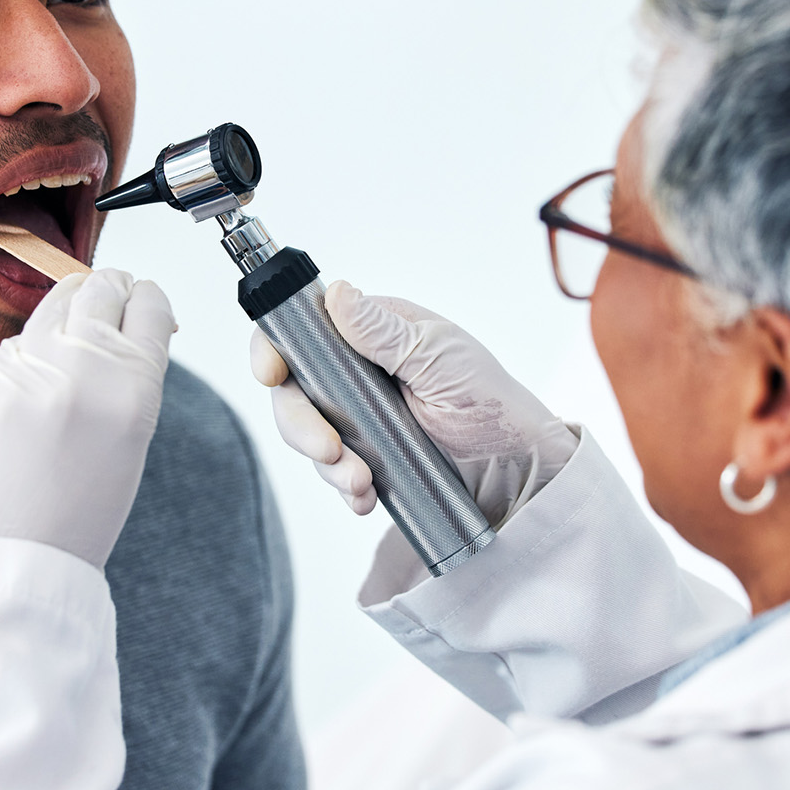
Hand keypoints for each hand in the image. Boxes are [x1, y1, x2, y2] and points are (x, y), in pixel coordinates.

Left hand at [0, 270, 176, 566]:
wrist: (17, 556)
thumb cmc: (80, 508)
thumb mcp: (132, 439)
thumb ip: (131, 374)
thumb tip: (127, 322)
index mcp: (132, 388)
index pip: (149, 305)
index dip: (147, 298)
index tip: (141, 300)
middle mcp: (80, 368)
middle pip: (100, 286)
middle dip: (109, 288)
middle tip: (110, 297)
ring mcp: (25, 370)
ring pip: (53, 304)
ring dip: (68, 310)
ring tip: (72, 340)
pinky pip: (14, 345)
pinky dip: (29, 354)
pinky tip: (34, 387)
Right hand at [251, 281, 577, 520]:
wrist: (519, 470)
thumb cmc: (490, 401)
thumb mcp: (440, 359)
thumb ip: (383, 331)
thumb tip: (336, 292)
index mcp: (371, 334)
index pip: (301, 331)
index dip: (274, 349)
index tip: (270, 374)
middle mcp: (357, 372)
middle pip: (294, 391)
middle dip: (301, 425)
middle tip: (329, 451)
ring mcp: (359, 418)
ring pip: (308, 435)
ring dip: (326, 464)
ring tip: (361, 481)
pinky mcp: (366, 457)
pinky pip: (333, 473)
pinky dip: (343, 488)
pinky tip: (365, 497)